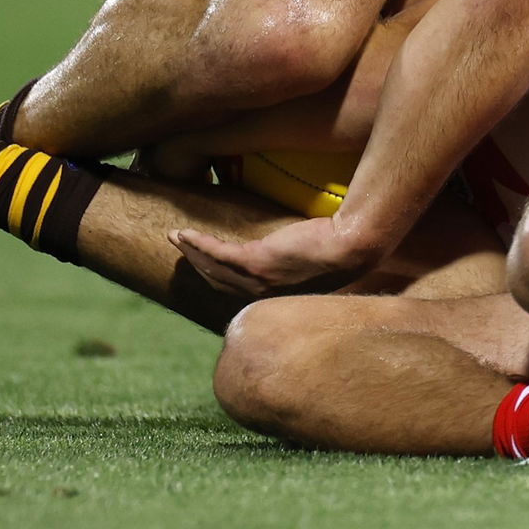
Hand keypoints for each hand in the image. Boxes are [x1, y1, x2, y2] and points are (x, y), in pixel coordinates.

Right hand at [169, 217, 384, 296]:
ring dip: (191, 252)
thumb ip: (299, 261)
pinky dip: (198, 243)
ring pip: (213, 267)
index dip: (216, 278)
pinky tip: (184, 233)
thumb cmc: (341, 250)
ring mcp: (258, 279)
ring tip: (176, 238)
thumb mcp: (315, 261)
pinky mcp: (256, 261)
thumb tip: (297, 250)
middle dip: (196, 265)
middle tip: (180, 249)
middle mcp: (264, 293)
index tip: (202, 265)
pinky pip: (218, 253)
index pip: (237, 290)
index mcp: (276, 295)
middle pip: (218, 281)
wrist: (351, 247)